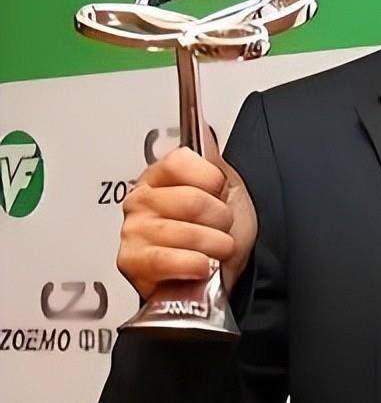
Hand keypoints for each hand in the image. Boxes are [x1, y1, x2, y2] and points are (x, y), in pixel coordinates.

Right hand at [117, 134, 257, 299]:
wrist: (217, 276)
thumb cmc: (220, 233)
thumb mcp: (224, 190)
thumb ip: (211, 159)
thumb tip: (203, 129)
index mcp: (160, 176)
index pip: (180, 161)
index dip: (211, 180)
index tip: (218, 192)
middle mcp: (141, 200)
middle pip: (191, 200)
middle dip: (219, 219)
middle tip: (220, 228)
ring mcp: (132, 231)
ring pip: (184, 231)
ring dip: (213, 245)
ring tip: (214, 250)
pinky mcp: (130, 263)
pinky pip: (166, 260)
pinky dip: (193, 265)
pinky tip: (201, 266)